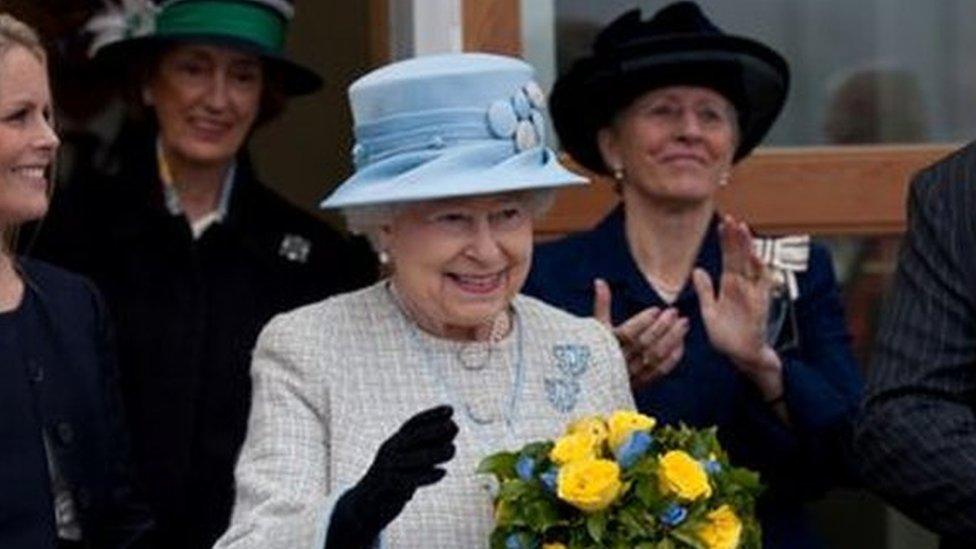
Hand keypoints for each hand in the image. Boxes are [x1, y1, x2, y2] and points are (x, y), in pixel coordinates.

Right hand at [326, 405, 457, 547]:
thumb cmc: (395, 479)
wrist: (367, 504)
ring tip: (453, 449)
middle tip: (455, 426)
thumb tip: (453, 429)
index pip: (413, 424)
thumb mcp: (409, 460)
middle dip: (434, 430)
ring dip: (435, 453)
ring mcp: (387, 467)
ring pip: (413, 458)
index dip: (432, 415)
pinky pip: (409, 479)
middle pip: (412, 437)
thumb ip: (429, 447)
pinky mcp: (387, 486)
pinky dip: (427, 476)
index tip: (451, 409)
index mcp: (395, 442)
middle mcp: (390, 451)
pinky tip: (442, 472)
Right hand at [594, 279, 688, 389]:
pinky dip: (672, 358)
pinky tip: (681, 343)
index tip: (656, 309)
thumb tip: (600, 281)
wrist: (595, 384)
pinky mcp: (642, 382)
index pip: (627, 333)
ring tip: (684, 323)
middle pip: (644, 344)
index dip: (642, 321)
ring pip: (655, 356)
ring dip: (672, 339)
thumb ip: (601, 305)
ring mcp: (632, 373)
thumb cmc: (596, 349)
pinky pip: (660, 371)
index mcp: (607, 345)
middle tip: (674, 312)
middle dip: (661, 327)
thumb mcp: (597, 327)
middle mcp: (620, 360)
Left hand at [692, 215, 781, 388]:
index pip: (727, 258)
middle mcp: (742, 286)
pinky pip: (761, 284)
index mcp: (729, 286)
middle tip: (732, 218)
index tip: (722, 223)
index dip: (725, 241)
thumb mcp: (709, 312)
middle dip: (736, 238)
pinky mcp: (760, 304)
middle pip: (739, 256)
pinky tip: (753, 256)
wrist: (741, 356)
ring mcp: (752, 293)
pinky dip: (758, 270)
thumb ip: (704, 291)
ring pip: (751, 265)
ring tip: (743, 229)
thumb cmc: (727, 336)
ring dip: (747, 248)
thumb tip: (697, 271)